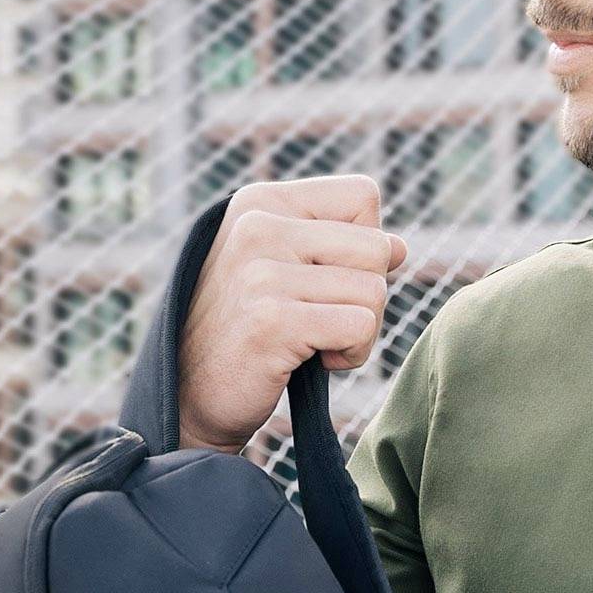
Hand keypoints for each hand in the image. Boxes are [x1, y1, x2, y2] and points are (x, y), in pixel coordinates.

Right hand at [177, 176, 408, 452]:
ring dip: (359, 332)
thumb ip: (340, 249)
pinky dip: (352, 354)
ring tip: (314, 342)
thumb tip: (401, 246)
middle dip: (368, 295)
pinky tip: (313, 361)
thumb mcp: (287, 272)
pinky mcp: (272, 320)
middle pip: (378, 247)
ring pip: (375, 291)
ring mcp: (261, 272)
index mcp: (262, 202)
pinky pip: (361, 326)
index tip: (326, 279)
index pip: (362, 195)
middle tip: (324, 320)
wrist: (192, 396)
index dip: (365, 245)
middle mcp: (257, 226)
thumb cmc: (249, 332)